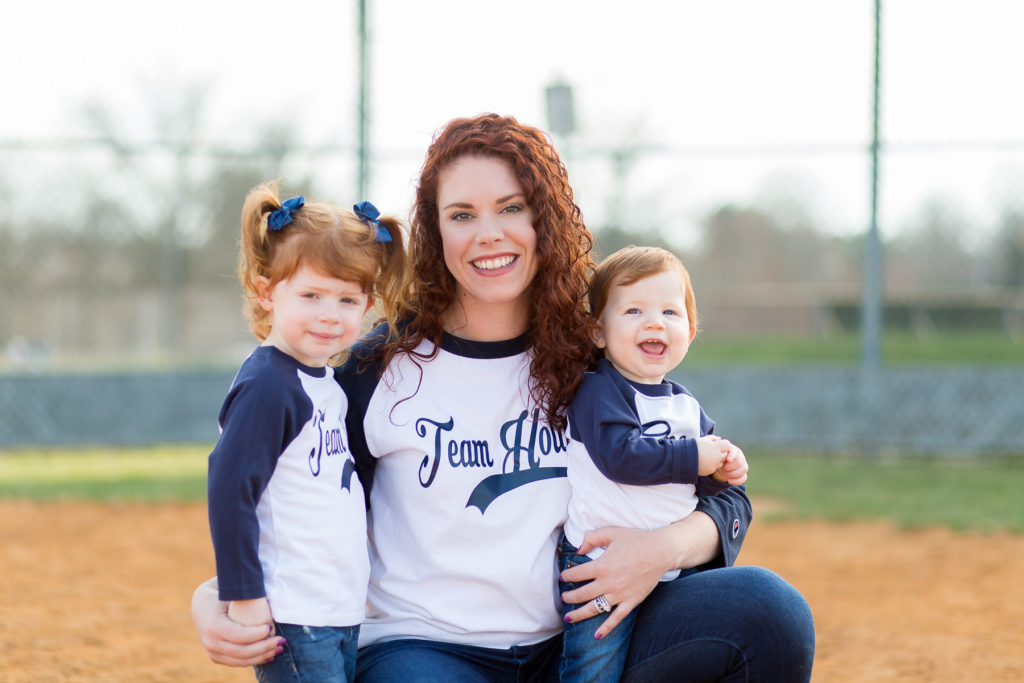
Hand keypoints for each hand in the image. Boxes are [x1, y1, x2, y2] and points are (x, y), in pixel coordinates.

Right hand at [191, 578, 283, 666]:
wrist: (201, 605)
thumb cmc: (220, 593)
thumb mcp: (229, 591)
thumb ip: (244, 594)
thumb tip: (266, 596)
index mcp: (213, 625)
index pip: (239, 635)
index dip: (257, 634)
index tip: (271, 627)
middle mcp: (211, 642)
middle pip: (242, 652)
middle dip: (265, 647)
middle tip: (282, 640)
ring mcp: (212, 652)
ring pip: (241, 661)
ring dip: (263, 656)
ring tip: (279, 649)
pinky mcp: (217, 657)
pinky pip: (237, 663)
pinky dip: (255, 660)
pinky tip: (268, 656)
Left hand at [560, 526, 674, 638]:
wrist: (661, 551)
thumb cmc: (636, 540)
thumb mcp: (611, 532)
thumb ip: (591, 538)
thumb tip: (578, 549)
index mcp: (602, 566)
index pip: (577, 574)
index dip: (566, 576)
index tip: (563, 577)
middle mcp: (608, 583)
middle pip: (582, 594)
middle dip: (569, 597)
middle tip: (563, 598)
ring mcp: (620, 595)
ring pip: (594, 609)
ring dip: (579, 614)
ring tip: (568, 617)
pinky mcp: (631, 601)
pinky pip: (616, 618)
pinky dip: (606, 628)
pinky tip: (596, 636)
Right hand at [696, 435, 730, 475]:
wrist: (683, 459)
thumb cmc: (692, 447)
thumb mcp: (702, 439)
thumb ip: (712, 438)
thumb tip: (719, 439)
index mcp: (715, 447)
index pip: (727, 445)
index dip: (723, 445)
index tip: (717, 445)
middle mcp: (717, 457)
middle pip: (725, 455)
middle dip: (721, 453)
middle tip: (712, 451)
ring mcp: (714, 465)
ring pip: (720, 462)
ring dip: (716, 460)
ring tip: (706, 457)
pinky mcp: (710, 471)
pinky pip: (714, 467)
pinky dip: (710, 465)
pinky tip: (703, 462)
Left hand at [713, 443, 748, 484]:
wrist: (719, 465)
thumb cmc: (717, 456)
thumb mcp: (716, 450)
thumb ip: (716, 444)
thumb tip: (718, 438)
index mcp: (734, 450)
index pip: (736, 452)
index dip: (732, 455)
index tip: (727, 459)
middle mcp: (740, 457)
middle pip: (740, 461)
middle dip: (731, 466)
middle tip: (723, 467)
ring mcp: (743, 466)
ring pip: (744, 469)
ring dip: (733, 473)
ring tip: (725, 473)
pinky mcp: (743, 474)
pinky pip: (744, 478)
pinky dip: (737, 481)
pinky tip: (729, 481)